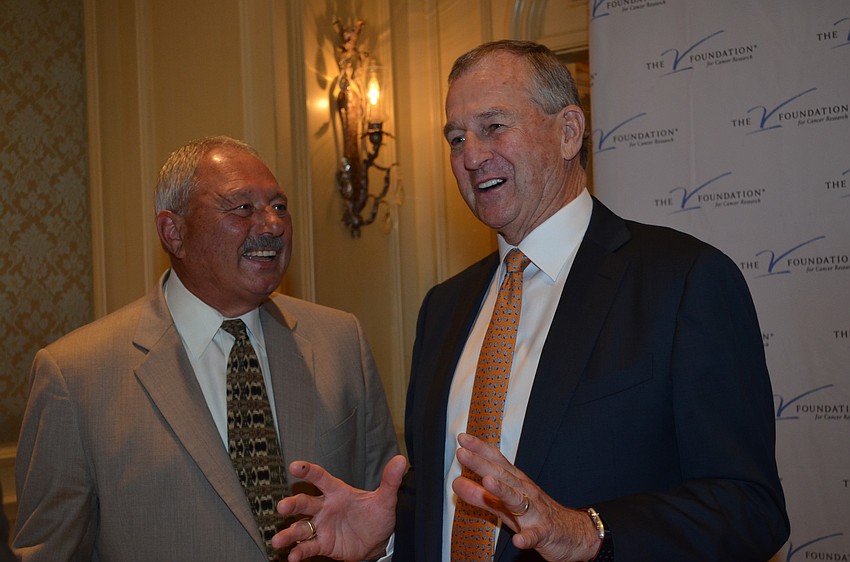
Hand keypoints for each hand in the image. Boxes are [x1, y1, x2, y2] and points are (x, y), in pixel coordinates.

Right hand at [272, 455, 406, 560]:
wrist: (378, 540)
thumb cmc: (377, 515)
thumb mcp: (386, 498)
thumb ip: (390, 480)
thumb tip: (402, 460)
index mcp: (337, 492)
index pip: (320, 478)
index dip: (308, 471)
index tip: (295, 466)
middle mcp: (325, 508)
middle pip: (305, 503)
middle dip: (293, 504)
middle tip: (282, 507)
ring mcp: (322, 526)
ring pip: (301, 528)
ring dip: (289, 533)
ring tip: (279, 540)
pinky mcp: (323, 544)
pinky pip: (309, 547)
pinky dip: (300, 551)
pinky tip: (292, 556)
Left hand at [453, 434, 599, 561]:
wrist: (576, 535)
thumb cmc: (539, 516)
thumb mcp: (507, 506)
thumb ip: (482, 496)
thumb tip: (458, 483)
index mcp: (517, 484)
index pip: (497, 462)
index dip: (480, 450)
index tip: (463, 439)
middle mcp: (526, 493)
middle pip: (503, 476)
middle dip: (482, 464)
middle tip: (463, 454)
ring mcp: (536, 512)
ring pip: (518, 500)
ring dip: (503, 491)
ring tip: (488, 483)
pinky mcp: (544, 533)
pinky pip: (535, 535)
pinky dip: (527, 537)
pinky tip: (519, 540)